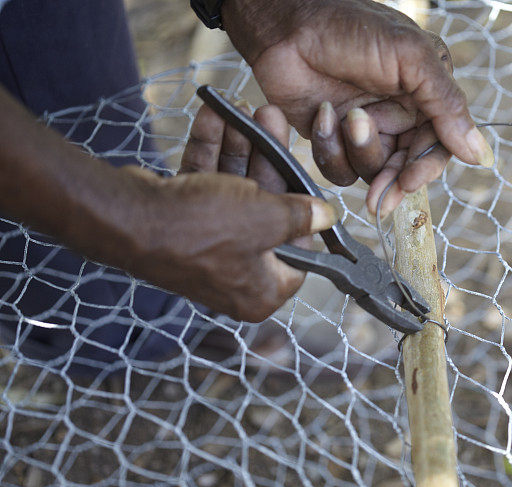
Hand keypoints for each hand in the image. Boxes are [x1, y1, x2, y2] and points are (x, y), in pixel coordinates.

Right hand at [112, 103, 335, 321]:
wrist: (122, 219)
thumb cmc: (199, 229)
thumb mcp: (265, 219)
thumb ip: (300, 216)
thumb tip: (328, 216)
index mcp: (261, 291)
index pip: (301, 254)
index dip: (307, 218)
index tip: (310, 184)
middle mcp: (235, 275)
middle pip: (267, 211)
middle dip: (269, 159)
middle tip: (273, 120)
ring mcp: (206, 248)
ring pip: (234, 190)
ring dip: (240, 147)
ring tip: (248, 108)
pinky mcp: (181, 223)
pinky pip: (206, 184)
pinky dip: (211, 152)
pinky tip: (216, 116)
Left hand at [221, 0, 493, 213]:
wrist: (287, 25)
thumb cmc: (350, 29)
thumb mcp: (410, 58)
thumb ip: (446, 105)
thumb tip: (481, 154)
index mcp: (427, 93)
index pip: (439, 144)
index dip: (425, 167)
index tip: (408, 181)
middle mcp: (400, 114)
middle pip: (407, 166)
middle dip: (392, 179)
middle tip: (378, 197)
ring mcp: (366, 128)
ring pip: (373, 171)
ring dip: (357, 151)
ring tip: (344, 117)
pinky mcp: (334, 139)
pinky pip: (339, 168)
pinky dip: (329, 148)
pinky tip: (321, 114)